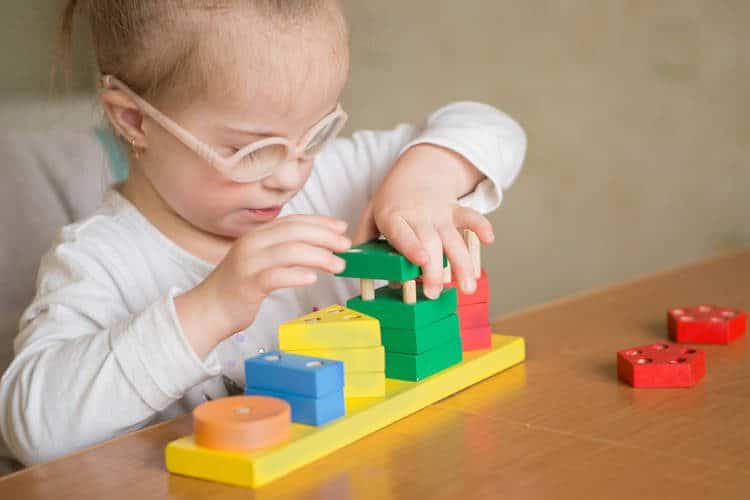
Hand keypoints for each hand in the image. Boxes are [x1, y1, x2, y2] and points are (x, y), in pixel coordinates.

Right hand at [176, 215, 350, 357]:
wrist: (208, 311)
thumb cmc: (238, 289)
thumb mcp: (260, 262)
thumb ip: (281, 251)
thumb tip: (316, 246)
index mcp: (257, 236)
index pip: (293, 221)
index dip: (320, 222)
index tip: (342, 227)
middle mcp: (252, 244)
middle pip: (295, 232)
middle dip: (325, 236)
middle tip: (346, 246)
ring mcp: (249, 263)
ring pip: (290, 251)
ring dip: (319, 256)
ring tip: (338, 265)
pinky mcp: (247, 284)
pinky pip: (276, 276)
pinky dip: (296, 275)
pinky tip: (312, 278)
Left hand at [354, 144, 493, 299]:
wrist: (418, 167)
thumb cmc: (391, 199)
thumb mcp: (371, 214)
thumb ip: (364, 239)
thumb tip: (352, 267)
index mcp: (394, 216)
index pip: (403, 233)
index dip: (412, 247)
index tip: (421, 260)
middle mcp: (418, 216)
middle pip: (430, 242)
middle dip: (435, 269)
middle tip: (436, 292)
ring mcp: (439, 214)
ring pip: (453, 238)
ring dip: (462, 263)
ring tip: (467, 287)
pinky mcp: (455, 212)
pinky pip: (469, 217)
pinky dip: (480, 226)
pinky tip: (489, 239)